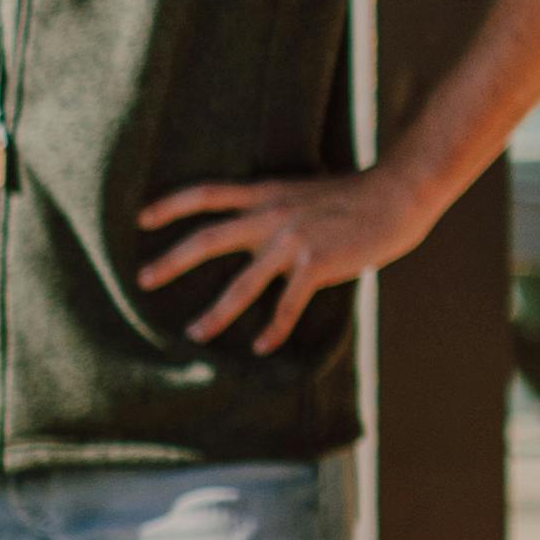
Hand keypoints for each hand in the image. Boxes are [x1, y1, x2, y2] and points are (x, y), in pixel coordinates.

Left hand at [134, 166, 427, 353]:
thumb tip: (256, 227)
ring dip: (215, 313)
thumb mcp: (304, 191)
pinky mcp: (316, 264)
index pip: (207, 194)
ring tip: (194, 333)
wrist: (397, 193)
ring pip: (241, 284)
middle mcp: (271, 215)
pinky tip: (261, 347)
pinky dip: (273, 330)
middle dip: (171, 260)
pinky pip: (286, 305)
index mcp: (266, 194)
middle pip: (207, 239)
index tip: (141, 218)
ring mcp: (292, 241)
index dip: (171, 204)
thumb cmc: (356, 195)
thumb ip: (276, 206)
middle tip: (142, 279)